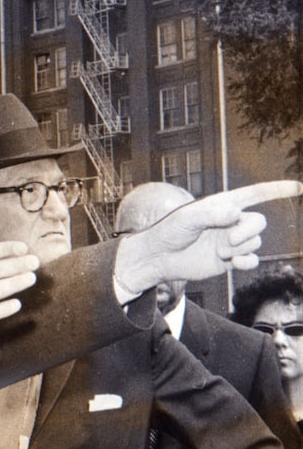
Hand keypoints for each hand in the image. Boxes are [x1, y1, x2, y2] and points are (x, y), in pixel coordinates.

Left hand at [115, 180, 302, 296]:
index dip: (276, 189)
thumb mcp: (187, 218)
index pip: (254, 194)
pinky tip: (235, 262)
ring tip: (218, 251)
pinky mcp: (229, 260)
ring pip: (255, 242)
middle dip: (248, 231)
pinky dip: (248, 261)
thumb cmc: (169, 231)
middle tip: (228, 240)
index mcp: (222, 205)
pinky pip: (251, 260)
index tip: (298, 186)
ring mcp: (230, 241)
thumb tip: (235, 214)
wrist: (159, 258)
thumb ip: (211, 214)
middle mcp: (230, 222)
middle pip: (259, 222)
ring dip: (240, 247)